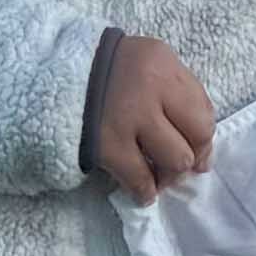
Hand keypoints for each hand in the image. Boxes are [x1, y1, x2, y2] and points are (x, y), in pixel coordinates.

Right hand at [84, 31, 215, 201]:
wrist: (51, 75)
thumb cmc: (109, 72)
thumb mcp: (150, 64)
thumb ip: (179, 94)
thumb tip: (202, 152)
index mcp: (162, 64)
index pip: (203, 110)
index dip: (204, 139)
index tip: (196, 150)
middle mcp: (150, 88)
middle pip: (195, 136)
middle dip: (192, 156)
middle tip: (177, 164)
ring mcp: (127, 118)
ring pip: (174, 160)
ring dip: (169, 175)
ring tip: (158, 176)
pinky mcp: (105, 145)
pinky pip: (139, 179)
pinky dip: (145, 191)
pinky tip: (143, 191)